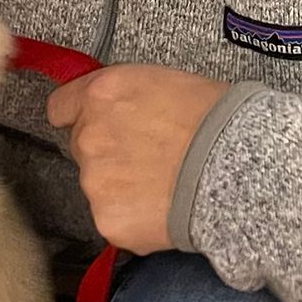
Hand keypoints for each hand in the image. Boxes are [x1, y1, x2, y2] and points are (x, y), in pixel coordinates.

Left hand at [46, 65, 227, 254]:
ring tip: (164, 184)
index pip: (60, 107)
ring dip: (121, 187)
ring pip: (98, 185)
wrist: (240, 169)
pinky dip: (134, 217)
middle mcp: (89, 135)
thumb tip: (118, 109)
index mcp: (102, 94)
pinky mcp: (108, 219)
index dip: (79, 116)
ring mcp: (95, 181)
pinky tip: (164, 207)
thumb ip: (125, 98)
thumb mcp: (165, 82)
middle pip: (81, 147)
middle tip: (149, 157)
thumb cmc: (217, 121)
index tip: (94, 124)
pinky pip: (114, 218)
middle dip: (109, 153)